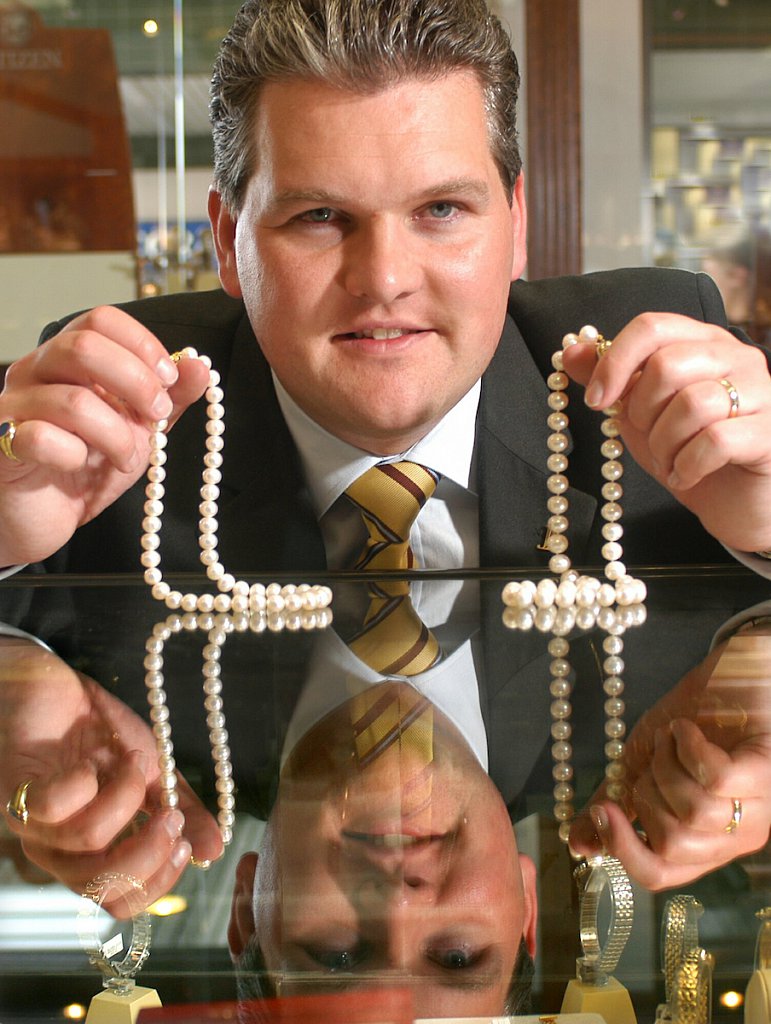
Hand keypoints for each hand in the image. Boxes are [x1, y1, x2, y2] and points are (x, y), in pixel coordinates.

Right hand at [0, 306, 208, 565]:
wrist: (42, 516)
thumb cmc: (83, 467)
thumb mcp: (137, 429)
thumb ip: (168, 398)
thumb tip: (200, 366)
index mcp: (64, 359)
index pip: (100, 320)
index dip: (142, 344)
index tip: (169, 378)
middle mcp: (33, 371)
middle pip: (84, 346)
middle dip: (137, 382)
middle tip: (157, 415)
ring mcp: (13, 406)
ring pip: (74, 401)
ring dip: (117, 435)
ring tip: (126, 458)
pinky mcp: (1, 444)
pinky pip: (43, 439)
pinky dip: (75, 456)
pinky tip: (79, 467)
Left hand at [0, 638, 222, 915]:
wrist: (52, 684)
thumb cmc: (96, 730)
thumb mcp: (151, 771)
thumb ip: (181, 809)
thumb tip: (215, 850)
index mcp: (91, 854)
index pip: (122, 901)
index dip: (159, 881)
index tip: (186, 841)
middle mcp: (59, 851)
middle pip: (104, 889)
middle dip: (149, 851)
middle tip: (170, 812)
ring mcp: (36, 825)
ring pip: (89, 841)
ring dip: (126, 796)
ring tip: (135, 760)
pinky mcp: (19, 791)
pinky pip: (56, 806)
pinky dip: (87, 781)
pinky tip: (95, 758)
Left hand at [562, 313, 770, 551]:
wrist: (734, 502)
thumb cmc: (689, 451)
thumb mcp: (641, 413)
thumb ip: (612, 379)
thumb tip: (572, 349)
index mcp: (703, 342)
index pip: (652, 326)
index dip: (614, 362)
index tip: (595, 401)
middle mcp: (737, 357)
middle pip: (668, 364)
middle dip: (642, 411)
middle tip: (648, 436)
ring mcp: (762, 392)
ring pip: (692, 404)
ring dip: (664, 444)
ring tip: (669, 461)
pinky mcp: (770, 433)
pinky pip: (715, 440)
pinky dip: (688, 465)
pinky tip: (685, 476)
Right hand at [569, 628, 770, 889]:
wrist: (732, 669)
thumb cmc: (693, 717)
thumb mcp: (643, 761)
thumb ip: (616, 803)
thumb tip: (578, 842)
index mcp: (704, 842)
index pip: (660, 874)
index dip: (624, 851)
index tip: (603, 812)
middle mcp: (735, 836)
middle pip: (673, 845)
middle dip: (648, 793)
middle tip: (657, 757)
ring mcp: (757, 809)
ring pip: (693, 812)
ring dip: (668, 764)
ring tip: (674, 738)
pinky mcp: (766, 774)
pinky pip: (715, 781)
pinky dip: (689, 747)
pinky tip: (688, 729)